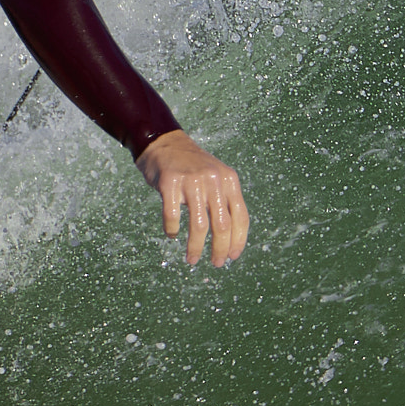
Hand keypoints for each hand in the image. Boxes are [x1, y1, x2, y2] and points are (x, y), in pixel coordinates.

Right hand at [136, 129, 248, 266]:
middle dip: (220, 249)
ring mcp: (192, 180)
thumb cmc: (190, 167)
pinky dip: (172, 229)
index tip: (232, 256)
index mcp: (229, 180)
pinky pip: (173, 215)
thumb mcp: (216, 177)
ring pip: (199, 225)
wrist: (163, 142)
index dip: (239, 240)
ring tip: (192, 259)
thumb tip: (229, 240)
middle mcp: (214, 179)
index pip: (241, 216)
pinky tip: (172, 234)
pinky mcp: (170, 182)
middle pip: (222, 225)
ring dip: (196, 247)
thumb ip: (224, 200)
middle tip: (216, 264)